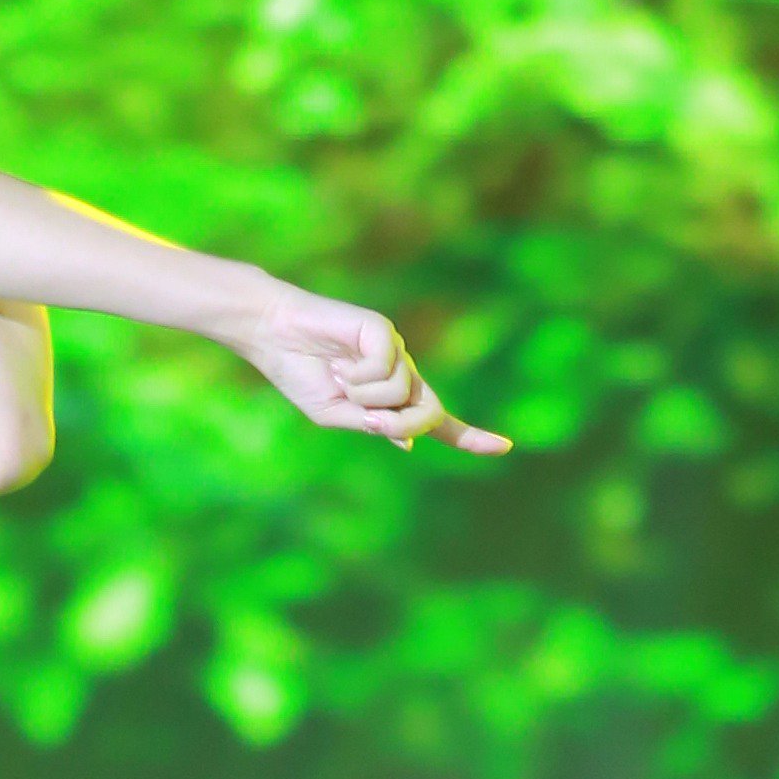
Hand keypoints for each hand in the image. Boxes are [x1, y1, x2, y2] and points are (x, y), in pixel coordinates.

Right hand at [230, 283, 510, 455]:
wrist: (273, 336)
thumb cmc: (301, 375)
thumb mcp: (335, 415)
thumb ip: (373, 426)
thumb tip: (410, 441)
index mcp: (392, 397)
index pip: (437, 420)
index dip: (468, 436)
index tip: (505, 447)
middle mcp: (402, 372)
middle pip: (428, 412)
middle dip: (402, 422)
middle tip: (364, 413)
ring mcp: (396, 351)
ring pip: (404, 393)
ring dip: (364, 397)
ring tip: (339, 377)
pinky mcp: (384, 331)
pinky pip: (388, 369)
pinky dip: (360, 377)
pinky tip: (340, 364)